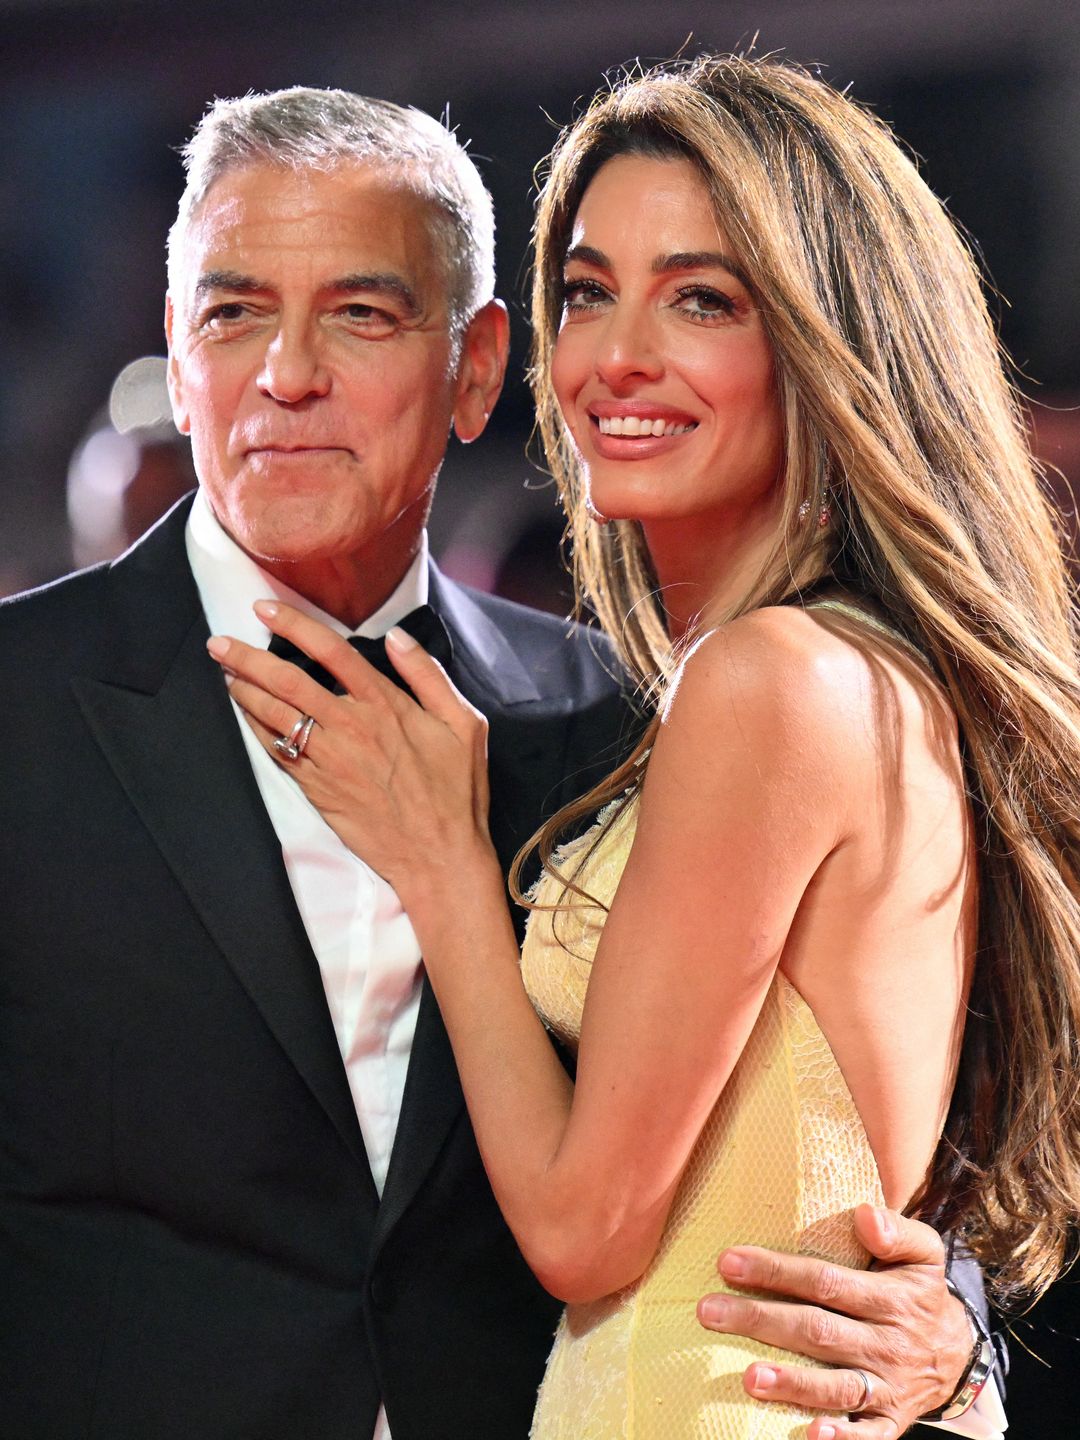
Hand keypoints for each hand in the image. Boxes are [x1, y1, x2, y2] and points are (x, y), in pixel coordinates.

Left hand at [206, 601, 492, 911]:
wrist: (438, 856)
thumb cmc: (456, 792)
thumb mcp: (464, 725)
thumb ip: (428, 676)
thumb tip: (396, 637)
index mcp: (386, 705)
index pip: (330, 651)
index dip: (293, 625)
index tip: (264, 609)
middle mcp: (351, 726)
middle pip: (288, 681)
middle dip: (247, 657)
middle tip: (218, 643)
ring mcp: (329, 759)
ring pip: (274, 715)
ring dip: (244, 690)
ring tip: (225, 673)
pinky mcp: (317, 788)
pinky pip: (276, 751)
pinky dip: (256, 729)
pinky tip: (245, 714)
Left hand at [697, 1204, 972, 1438]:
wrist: (959, 1354)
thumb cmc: (921, 1292)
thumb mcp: (925, 1252)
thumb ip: (897, 1230)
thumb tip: (864, 1215)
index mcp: (890, 1298)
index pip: (825, 1281)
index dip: (776, 1271)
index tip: (728, 1263)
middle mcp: (886, 1343)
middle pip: (817, 1331)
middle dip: (761, 1321)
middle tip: (709, 1312)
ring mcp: (887, 1386)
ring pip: (836, 1386)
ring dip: (792, 1383)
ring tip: (749, 1377)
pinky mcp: (890, 1421)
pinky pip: (868, 1435)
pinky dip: (842, 1438)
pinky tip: (810, 1434)